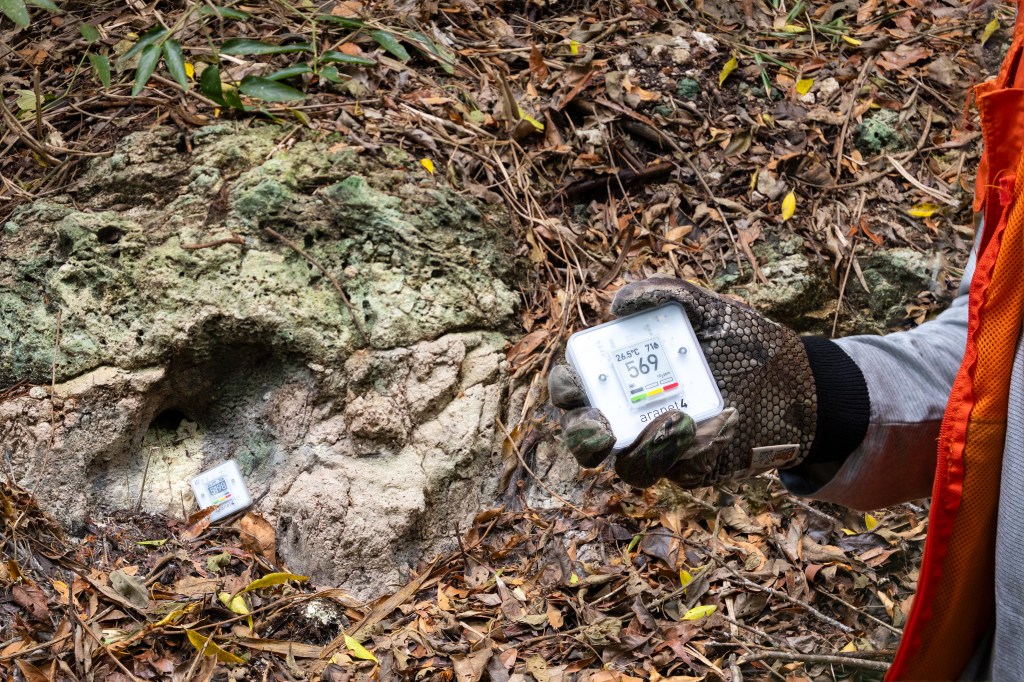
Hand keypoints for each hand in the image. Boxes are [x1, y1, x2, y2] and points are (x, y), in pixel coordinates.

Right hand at [550, 278, 817, 487]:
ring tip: (681, 420)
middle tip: (605, 427)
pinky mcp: (690, 467)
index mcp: (618, 374)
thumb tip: (620, 303)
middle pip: (583, 438)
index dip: (564, 388)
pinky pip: (681, 471)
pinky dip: (698, 449)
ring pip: (628, 465)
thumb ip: (668, 295)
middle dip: (584, 438)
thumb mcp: (708, 309)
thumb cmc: (740, 340)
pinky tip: (723, 422)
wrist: (795, 380)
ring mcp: (657, 444)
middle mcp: (628, 413)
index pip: (571, 386)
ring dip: (647, 448)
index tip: (579, 384)